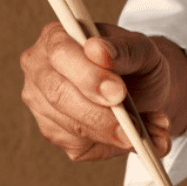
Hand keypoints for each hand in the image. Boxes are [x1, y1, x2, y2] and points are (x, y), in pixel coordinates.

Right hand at [19, 21, 186, 161]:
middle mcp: (40, 71)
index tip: (119, 92)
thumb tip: (98, 50)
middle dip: (99, 114)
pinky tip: (133, 140)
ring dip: (113, 134)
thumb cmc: (136, 65)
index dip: (89, 76)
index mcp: (56, 38)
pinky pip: (83, 147)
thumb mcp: (141, 49)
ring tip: (145, 132)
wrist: (144, 92)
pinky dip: (115, 147)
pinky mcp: (57, 135)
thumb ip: (124, 48)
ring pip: (72, 128)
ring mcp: (43, 105)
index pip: (62, 54)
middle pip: (59, 95)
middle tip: (132, 126)